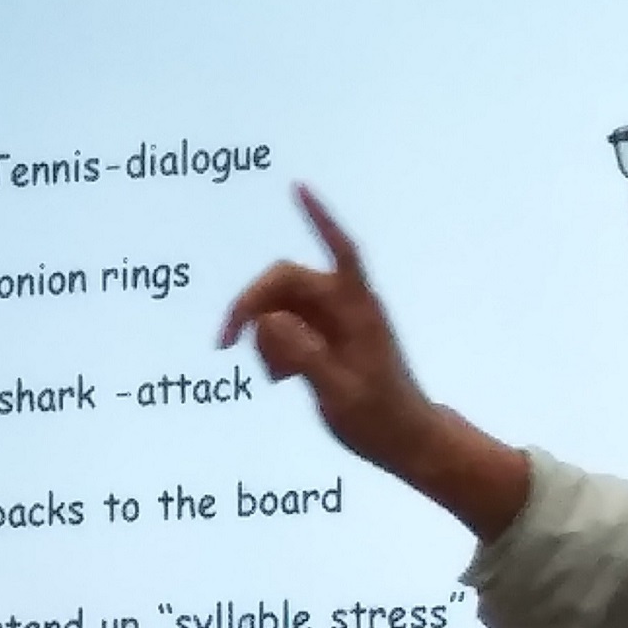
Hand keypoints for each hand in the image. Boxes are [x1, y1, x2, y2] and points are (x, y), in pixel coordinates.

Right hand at [219, 187, 446, 478]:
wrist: (403, 440)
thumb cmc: (380, 416)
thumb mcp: (341, 393)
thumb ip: (306, 356)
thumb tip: (270, 321)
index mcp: (358, 308)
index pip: (341, 250)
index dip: (319, 218)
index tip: (297, 187)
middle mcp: (342, 305)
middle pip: (284, 280)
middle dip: (251, 307)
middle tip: (224, 345)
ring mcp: (329, 321)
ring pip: (276, 307)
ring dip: (263, 338)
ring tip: (276, 378)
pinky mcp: (320, 339)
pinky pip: (281, 329)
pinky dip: (271, 349)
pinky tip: (280, 379)